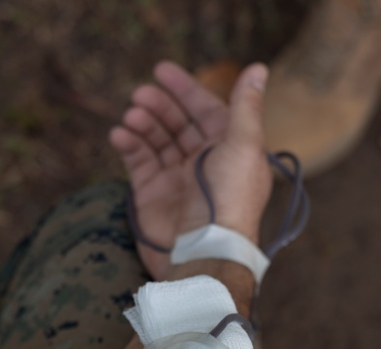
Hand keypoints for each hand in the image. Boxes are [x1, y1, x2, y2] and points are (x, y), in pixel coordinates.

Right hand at [110, 62, 273, 279]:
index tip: (161, 70)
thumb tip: (258, 67)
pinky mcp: (153, 194)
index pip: (206, 110)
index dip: (185, 89)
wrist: (205, 250)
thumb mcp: (244, 145)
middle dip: (160, 105)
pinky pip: (138, 161)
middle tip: (140, 94)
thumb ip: (246, 105)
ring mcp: (176, 179)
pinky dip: (129, 144)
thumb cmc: (231, 198)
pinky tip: (121, 134)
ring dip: (143, 123)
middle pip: (178, 123)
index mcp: (229, 149)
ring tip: (132, 116)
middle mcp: (203, 163)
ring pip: (156, 139)